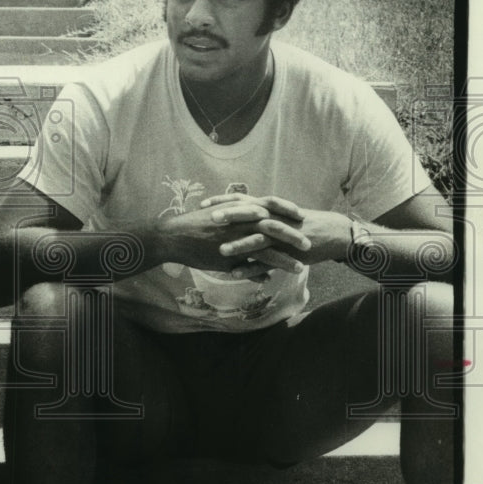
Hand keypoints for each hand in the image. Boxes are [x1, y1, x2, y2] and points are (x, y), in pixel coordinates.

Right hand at [156, 199, 308, 274]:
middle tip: (308, 242)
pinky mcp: (229, 256)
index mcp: (239, 209)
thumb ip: (234, 216)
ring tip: (301, 265)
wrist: (174, 236)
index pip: (269, 205)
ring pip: (268, 248)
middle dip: (293, 234)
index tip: (300, 214)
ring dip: (286, 257)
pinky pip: (252, 264)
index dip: (286, 208)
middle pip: (275, 226)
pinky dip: (265, 271)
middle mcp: (241, 222)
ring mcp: (236, 239)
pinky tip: (275, 278)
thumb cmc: (194, 224)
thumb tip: (245, 213)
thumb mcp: (217, 213)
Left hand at [201, 193, 350, 269]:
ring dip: (240, 245)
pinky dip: (252, 269)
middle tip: (209, 219)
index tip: (203, 204)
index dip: (223, 201)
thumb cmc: (302, 223)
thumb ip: (258, 213)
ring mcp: (282, 238)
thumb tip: (237, 210)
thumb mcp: (279, 213)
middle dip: (230, 217)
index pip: (243, 200)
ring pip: (259, 240)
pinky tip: (235, 274)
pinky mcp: (288, 255)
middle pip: (250, 216)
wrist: (333, 233)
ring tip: (221, 250)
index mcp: (269, 209)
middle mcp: (274, 219)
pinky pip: (268, 263)